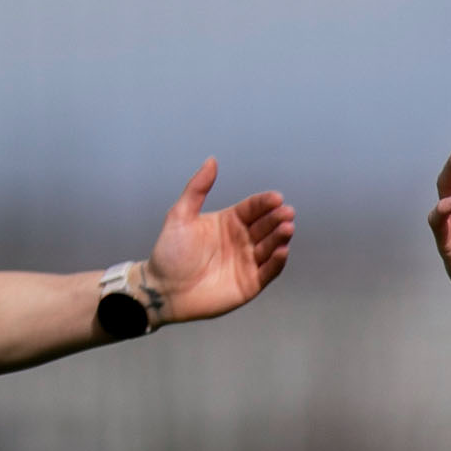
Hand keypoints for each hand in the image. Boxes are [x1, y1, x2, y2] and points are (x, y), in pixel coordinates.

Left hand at [139, 160, 293, 325]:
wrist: (163, 289)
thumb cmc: (169, 253)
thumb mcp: (180, 215)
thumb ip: (197, 188)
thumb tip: (212, 160)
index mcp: (229, 222)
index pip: (253, 208)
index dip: (265, 203)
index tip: (276, 198)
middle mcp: (242, 240)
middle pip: (266, 226)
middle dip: (277, 219)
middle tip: (286, 213)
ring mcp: (248, 262)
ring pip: (270, 247)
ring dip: (280, 238)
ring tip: (286, 229)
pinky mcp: (250, 284)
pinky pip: (268, 272)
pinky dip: (277, 262)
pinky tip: (282, 251)